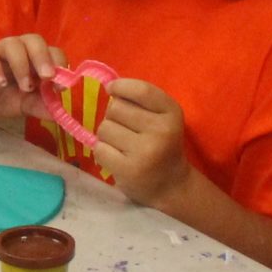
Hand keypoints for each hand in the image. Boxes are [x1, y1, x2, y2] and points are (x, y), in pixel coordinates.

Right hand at [0, 34, 65, 121]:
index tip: (60, 86)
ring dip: (21, 64)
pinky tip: (1, 84)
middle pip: (34, 40)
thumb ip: (40, 106)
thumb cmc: (5, 97)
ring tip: (25, 87)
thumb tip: (57, 113)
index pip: (53, 51)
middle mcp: (19, 50)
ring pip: (12, 44)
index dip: (59, 65)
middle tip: (47, 77)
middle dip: (43, 57)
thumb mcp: (25, 105)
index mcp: (35, 59)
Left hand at [92, 78, 191, 208]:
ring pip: (104, 128)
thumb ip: (141, 102)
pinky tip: (116, 159)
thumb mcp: (162, 119)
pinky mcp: (129, 169)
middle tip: (125, 131)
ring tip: (122, 146)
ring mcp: (145, 151)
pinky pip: (100, 149)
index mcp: (172, 113)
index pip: (142, 90)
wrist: (170, 186)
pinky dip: (103, 153)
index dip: (121, 86)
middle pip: (116, 108)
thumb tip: (109, 88)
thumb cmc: (161, 146)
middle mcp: (161, 130)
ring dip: (107, 136)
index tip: (111, 89)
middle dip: (113, 117)